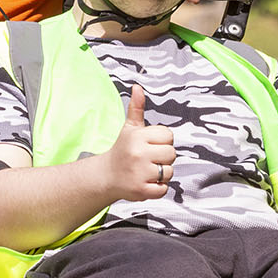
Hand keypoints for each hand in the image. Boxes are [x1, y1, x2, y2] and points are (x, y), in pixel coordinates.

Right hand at [104, 84, 175, 200]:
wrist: (106, 176)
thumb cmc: (122, 150)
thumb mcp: (129, 128)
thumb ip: (136, 108)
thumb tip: (137, 87)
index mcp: (138, 137)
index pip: (168, 136)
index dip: (162, 142)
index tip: (149, 146)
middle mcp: (138, 154)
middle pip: (172, 154)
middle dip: (163, 158)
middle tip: (147, 160)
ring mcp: (139, 173)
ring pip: (169, 172)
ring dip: (160, 174)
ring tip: (146, 171)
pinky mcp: (141, 190)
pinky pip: (163, 189)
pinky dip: (157, 189)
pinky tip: (145, 182)